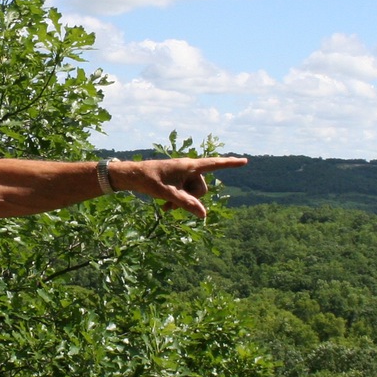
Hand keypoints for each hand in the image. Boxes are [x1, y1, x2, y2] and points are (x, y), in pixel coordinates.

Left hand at [111, 156, 247, 218]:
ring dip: (182, 202)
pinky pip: (185, 193)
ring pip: (193, 194)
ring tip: (166, 207)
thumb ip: (186, 204)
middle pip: (201, 188)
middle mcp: (189, 169)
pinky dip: (178, 201)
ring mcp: (183, 175)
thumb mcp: (167, 194)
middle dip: (190, 199)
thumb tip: (203, 215)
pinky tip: (165, 208)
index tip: (246, 161)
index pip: (214, 164)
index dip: (230, 164)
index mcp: (189, 165)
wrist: (131, 176)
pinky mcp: (177, 180)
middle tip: (172, 204)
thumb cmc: (148, 180)